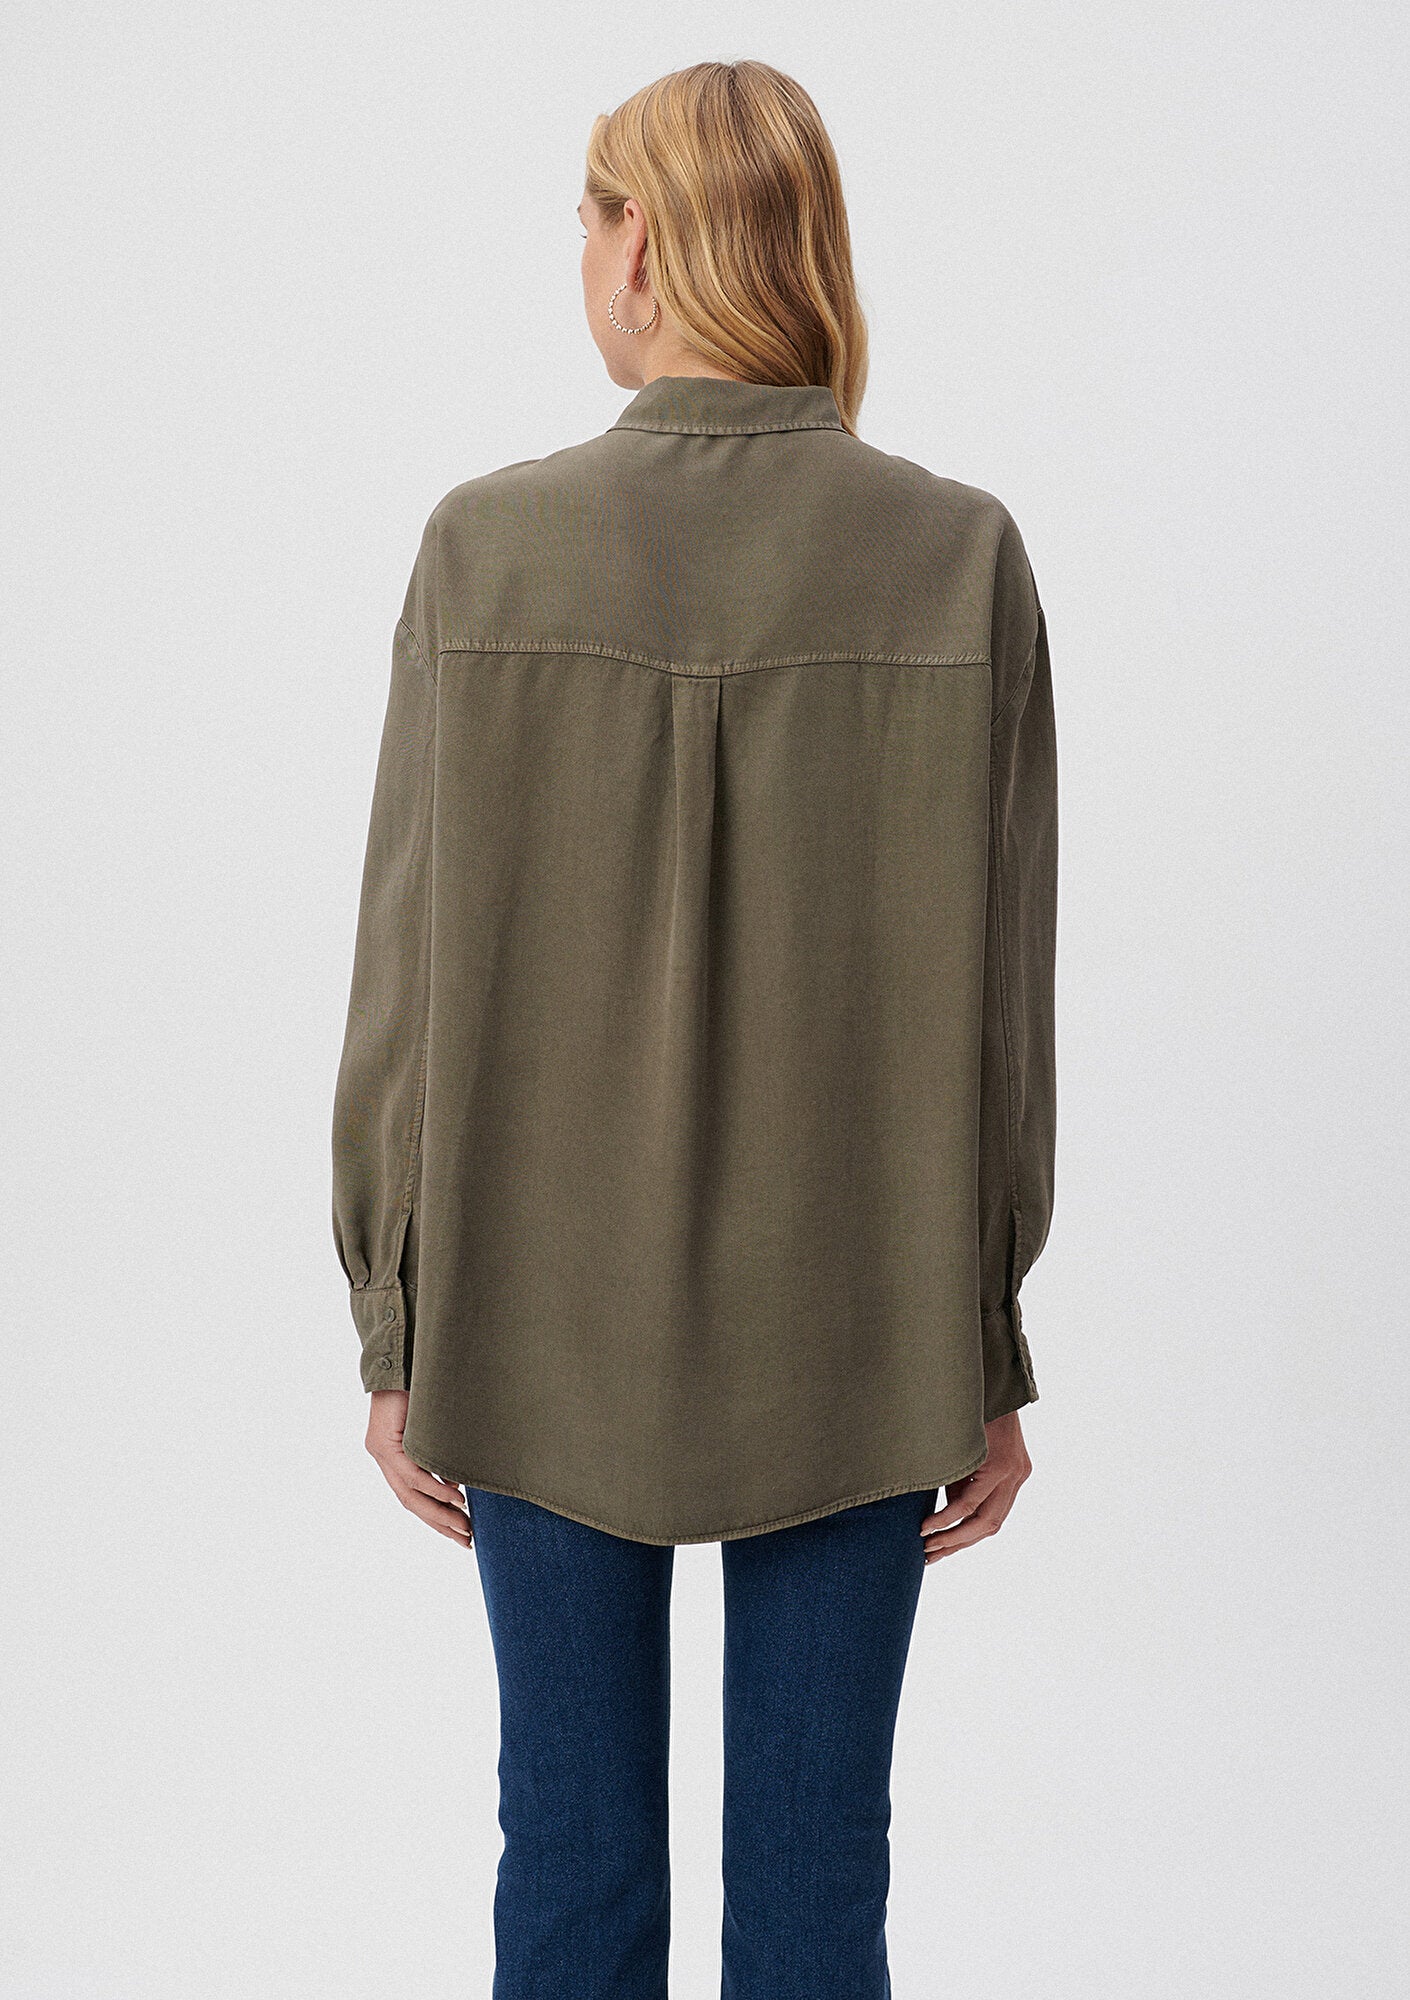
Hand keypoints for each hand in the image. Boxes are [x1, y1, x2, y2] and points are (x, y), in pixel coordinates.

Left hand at [365, 1389, 471, 1547]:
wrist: (403, 1358)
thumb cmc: (421, 1390)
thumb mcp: (433, 1430)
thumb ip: (439, 1457)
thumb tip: (456, 1483)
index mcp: (393, 1455)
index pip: (413, 1496)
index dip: (436, 1517)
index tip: (458, 1533)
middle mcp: (383, 1457)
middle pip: (411, 1502)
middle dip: (440, 1523)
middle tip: (464, 1540)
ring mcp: (381, 1451)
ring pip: (410, 1493)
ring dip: (439, 1512)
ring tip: (462, 1526)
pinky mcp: (384, 1442)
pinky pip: (412, 1473)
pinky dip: (434, 1488)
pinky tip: (455, 1499)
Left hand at [920, 1410, 1030, 1563]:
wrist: (999, 1387)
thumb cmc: (970, 1411)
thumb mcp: (955, 1442)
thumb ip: (951, 1475)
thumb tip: (933, 1510)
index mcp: (998, 1465)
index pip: (968, 1505)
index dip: (943, 1520)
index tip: (921, 1530)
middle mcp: (1014, 1474)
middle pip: (986, 1523)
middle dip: (954, 1541)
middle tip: (927, 1552)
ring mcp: (1020, 1475)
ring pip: (995, 1522)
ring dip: (965, 1538)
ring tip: (936, 1552)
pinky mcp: (1019, 1475)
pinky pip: (998, 1508)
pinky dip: (976, 1523)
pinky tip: (954, 1534)